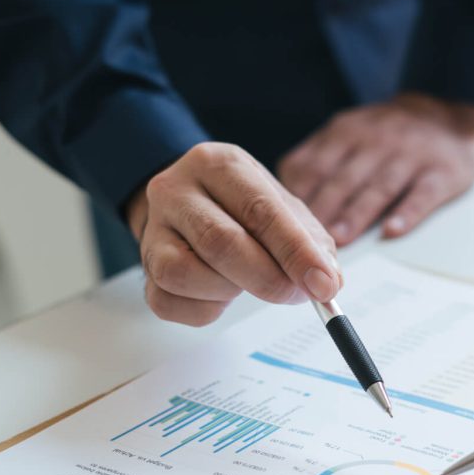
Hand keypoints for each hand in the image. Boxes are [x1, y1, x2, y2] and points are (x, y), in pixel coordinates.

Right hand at [126, 143, 341, 325]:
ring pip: (185, 273)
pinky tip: (220, 294)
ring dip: (228, 291)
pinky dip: (204, 309)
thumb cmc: (241, 207)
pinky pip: (168, 301)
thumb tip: (328, 281)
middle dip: (269, 279)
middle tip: (298, 295)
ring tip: (246, 281)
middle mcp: (176, 190)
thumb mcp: (282, 207)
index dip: (296, 252)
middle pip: (221, 242)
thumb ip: (310, 241)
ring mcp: (153, 229)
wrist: (187, 203)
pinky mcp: (144, 268)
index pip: (260, 209)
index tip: (324, 284)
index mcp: (218, 165)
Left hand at [278, 93, 473, 245]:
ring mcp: (411, 154)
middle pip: (343, 179)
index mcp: (345, 132)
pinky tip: (392, 231)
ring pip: (379, 187)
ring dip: (357, 214)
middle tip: (306, 243)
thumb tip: (282, 204)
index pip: (314, 165)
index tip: (282, 227)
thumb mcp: (346, 134)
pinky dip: (407, 213)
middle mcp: (376, 139)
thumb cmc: (385, 137)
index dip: (297, 198)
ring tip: (339, 241)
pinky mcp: (443, 171)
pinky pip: (423, 193)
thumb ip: (316, 161)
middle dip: (323, 209)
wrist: (447, 112)